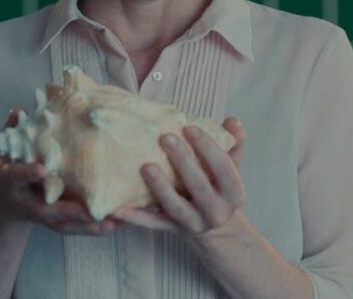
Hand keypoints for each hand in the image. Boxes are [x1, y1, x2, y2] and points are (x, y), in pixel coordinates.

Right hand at [0, 108, 117, 235]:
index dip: (27, 173)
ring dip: (87, 226)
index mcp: (10, 181)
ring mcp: (40, 215)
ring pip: (63, 225)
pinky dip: (92, 229)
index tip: (41, 169)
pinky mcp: (54, 223)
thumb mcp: (3, 150)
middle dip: (66, 211)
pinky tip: (114, 225)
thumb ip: (11, 131)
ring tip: (112, 223)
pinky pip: (74, 228)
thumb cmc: (7, 167)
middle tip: (88, 210)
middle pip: (45, 210)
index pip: (16, 176)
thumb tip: (19, 108)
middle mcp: (25, 202)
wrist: (2, 203)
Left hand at [114, 117, 245, 238]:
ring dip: (161, 187)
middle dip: (183, 161)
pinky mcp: (173, 230)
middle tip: (165, 138)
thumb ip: (233, 143)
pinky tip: (118, 209)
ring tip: (145, 167)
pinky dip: (136, 218)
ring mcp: (194, 223)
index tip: (190, 127)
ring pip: (176, 207)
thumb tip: (232, 121)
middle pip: (200, 187)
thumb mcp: (230, 166)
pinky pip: (153, 224)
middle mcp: (217, 212)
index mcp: (234, 193)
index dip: (208, 148)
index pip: (225, 168)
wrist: (212, 224)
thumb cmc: (217, 183)